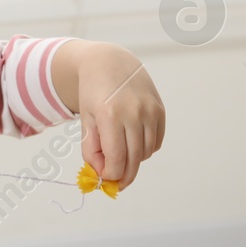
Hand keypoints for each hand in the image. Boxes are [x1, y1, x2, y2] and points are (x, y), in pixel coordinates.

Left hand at [55, 41, 164, 189]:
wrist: (110, 62)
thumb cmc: (93, 92)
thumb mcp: (86, 120)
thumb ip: (91, 150)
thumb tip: (102, 174)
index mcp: (110, 115)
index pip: (116, 159)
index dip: (111, 175)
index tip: (105, 179)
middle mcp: (134, 112)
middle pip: (133, 159)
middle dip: (124, 176)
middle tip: (117, 184)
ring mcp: (150, 110)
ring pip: (146, 152)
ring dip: (134, 161)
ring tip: (122, 156)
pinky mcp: (160, 110)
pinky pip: (156, 142)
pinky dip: (146, 149)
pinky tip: (133, 143)